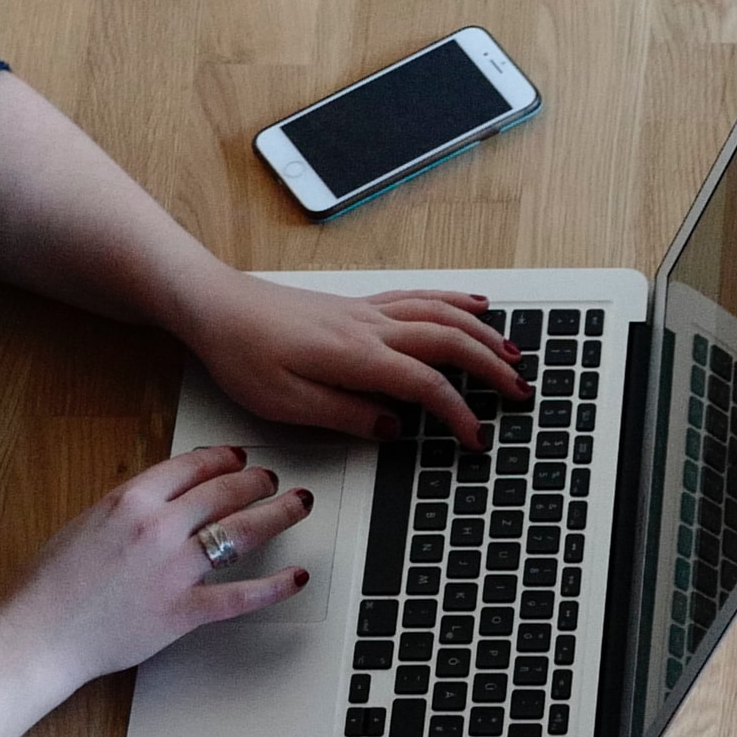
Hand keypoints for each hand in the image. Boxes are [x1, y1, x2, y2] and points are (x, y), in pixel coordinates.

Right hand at [9, 444, 314, 690]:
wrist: (38, 633)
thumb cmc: (49, 584)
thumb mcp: (85, 523)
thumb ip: (127, 508)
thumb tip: (160, 497)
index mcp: (131, 500)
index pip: (193, 465)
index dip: (224, 458)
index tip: (238, 457)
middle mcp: (159, 527)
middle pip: (226, 491)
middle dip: (258, 481)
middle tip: (271, 480)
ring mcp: (175, 569)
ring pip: (244, 531)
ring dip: (278, 514)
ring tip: (297, 505)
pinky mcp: (184, 611)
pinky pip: (242, 595)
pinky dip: (276, 586)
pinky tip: (298, 577)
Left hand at [185, 277, 528, 446]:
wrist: (216, 306)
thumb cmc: (242, 353)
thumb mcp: (285, 403)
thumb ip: (345, 414)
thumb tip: (394, 427)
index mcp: (355, 356)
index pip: (426, 386)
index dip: (459, 414)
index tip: (477, 439)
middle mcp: (370, 327)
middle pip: (449, 341)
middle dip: (492, 368)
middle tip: (520, 394)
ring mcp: (367, 312)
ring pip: (442, 314)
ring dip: (483, 333)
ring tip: (512, 355)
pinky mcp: (359, 306)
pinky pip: (421, 297)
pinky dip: (456, 300)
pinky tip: (475, 304)